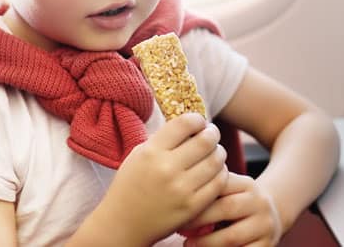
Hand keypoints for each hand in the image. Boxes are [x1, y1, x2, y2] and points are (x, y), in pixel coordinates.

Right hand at [95, 113, 228, 244]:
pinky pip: (218, 183)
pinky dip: (221, 173)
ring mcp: (181, 189)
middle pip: (205, 141)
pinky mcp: (192, 207)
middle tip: (212, 134)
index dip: (197, 119)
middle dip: (213, 133)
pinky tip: (215, 172)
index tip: (199, 122)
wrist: (123, 223)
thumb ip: (162, 140)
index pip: (185, 123)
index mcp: (151, 151)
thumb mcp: (139, 155)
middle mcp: (167, 168)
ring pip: (216, 161)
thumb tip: (189, 124)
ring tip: (215, 152)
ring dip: (219, 153)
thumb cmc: (130, 185)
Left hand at [182, 173, 281, 246]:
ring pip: (231, 237)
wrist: (270, 218)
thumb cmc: (236, 204)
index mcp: (247, 184)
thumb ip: (210, 192)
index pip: (220, 185)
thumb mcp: (229, 192)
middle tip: (179, 227)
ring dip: (205, 243)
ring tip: (188, 244)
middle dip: (198, 219)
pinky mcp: (266, 246)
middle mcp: (260, 202)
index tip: (176, 204)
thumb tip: (179, 202)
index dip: (197, 195)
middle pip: (226, 208)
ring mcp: (265, 226)